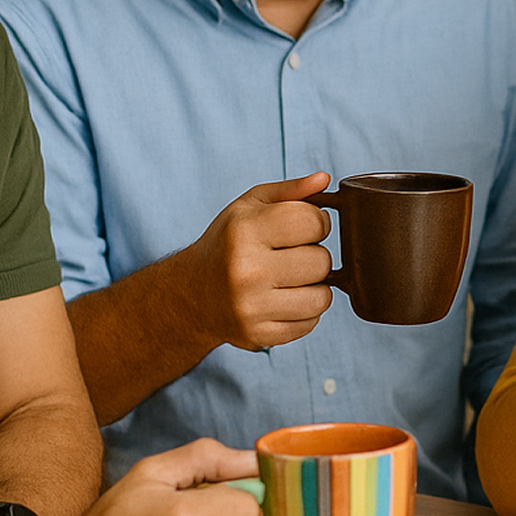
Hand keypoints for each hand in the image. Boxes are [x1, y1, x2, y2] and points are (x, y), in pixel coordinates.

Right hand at [182, 174, 334, 350]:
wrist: (190, 295)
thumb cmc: (227, 244)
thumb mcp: (248, 207)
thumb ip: (289, 192)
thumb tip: (324, 180)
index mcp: (244, 231)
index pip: (313, 222)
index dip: (316, 222)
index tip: (303, 228)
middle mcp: (246, 270)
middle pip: (322, 262)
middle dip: (314, 256)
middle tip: (292, 256)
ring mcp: (252, 307)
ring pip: (322, 297)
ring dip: (314, 287)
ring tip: (291, 279)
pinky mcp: (259, 335)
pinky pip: (311, 323)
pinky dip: (304, 312)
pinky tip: (283, 300)